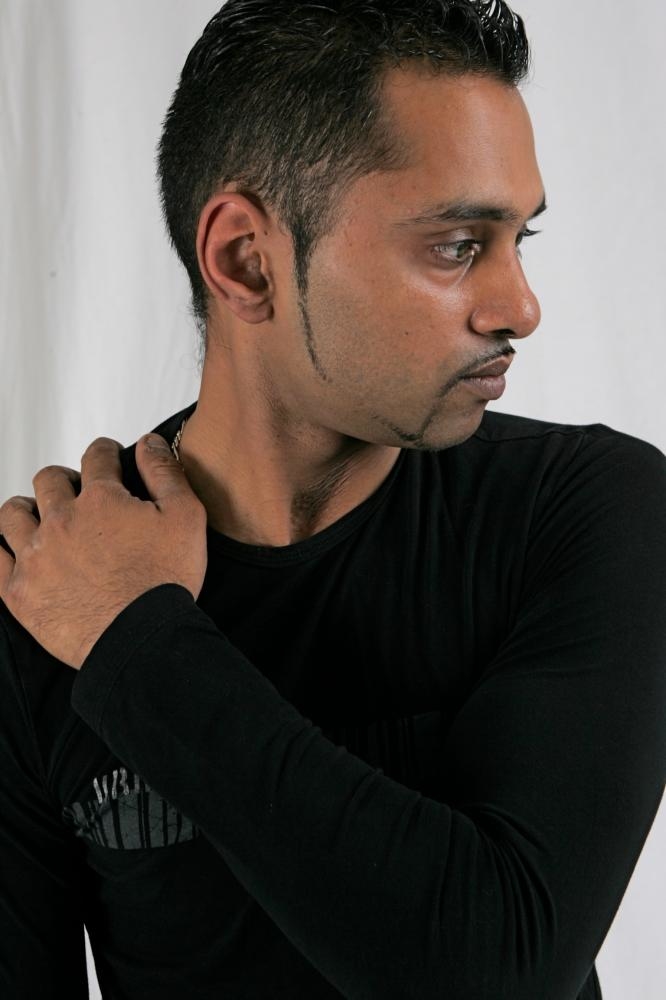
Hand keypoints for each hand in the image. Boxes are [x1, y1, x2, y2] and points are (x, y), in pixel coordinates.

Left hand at [0, 435, 207, 668]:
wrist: (141, 641)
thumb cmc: (164, 584)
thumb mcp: (186, 518)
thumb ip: (166, 473)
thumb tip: (148, 442)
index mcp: (101, 500)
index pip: (96, 457)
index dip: (105, 453)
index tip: (108, 458)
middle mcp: (61, 521)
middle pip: (49, 480)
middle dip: (64, 480)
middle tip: (76, 492)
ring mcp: (35, 556)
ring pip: (13, 514)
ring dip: (26, 509)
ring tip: (38, 517)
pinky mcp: (19, 592)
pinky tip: (10, 551)